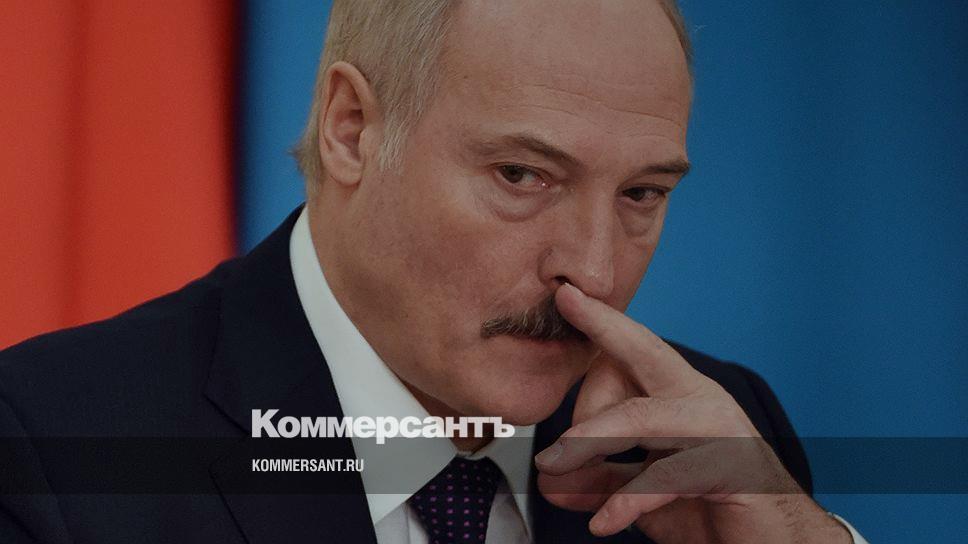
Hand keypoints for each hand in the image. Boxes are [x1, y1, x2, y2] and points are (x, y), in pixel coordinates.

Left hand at [534, 283, 850, 542]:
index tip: (565, 294)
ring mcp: (722, 430)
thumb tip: (548, 475)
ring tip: (552, 469)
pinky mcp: (734, 469)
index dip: (601, 321)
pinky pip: (666, 473)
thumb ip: (600, 477)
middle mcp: (703, 399)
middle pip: (641, 356)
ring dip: (589, 443)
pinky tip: (603, 521)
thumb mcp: (642, 491)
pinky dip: (627, 500)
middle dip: (596, 352)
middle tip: (549, 423)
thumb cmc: (711, 512)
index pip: (635, 347)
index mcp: (681, 394)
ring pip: (641, 417)